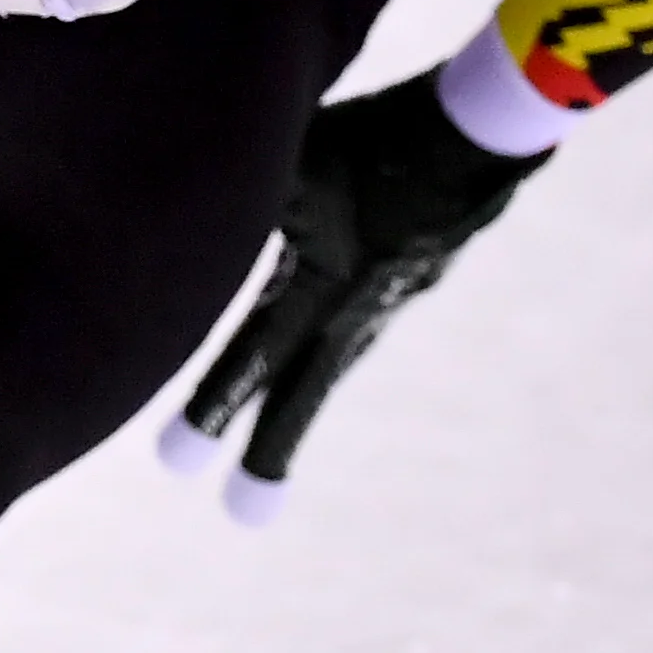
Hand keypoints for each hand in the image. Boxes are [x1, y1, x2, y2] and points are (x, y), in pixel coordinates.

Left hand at [159, 68, 547, 523]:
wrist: (479, 136)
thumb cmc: (375, 137)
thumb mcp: (301, 161)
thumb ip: (246, 197)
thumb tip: (173, 211)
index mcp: (324, 286)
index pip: (256, 354)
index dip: (216, 405)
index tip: (177, 464)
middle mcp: (356, 312)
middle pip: (304, 392)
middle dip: (269, 452)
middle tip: (241, 517)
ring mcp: (386, 304)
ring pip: (327, 367)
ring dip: (293, 412)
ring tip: (262, 468)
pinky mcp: (401, 286)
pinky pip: (347, 331)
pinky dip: (320, 357)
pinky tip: (308, 365)